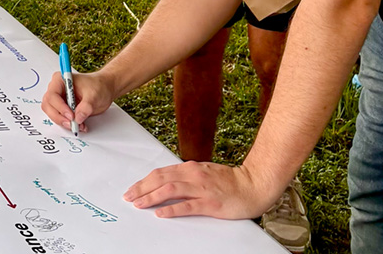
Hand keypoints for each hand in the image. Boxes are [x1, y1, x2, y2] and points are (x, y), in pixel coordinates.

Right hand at [40, 70, 113, 132]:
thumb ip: (86, 106)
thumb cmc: (98, 86)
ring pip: (52, 113)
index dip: (60, 107)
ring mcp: (59, 99)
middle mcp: (57, 89)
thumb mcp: (94, 95)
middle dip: (59, 116)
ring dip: (63, 122)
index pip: (52, 95)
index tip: (71, 116)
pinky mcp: (63, 108)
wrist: (104, 89)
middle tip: (72, 124)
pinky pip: (60, 118)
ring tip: (78, 125)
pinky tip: (79, 125)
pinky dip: (68, 123)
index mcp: (60, 80)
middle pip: (48, 105)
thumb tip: (78, 118)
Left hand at [123, 161, 279, 219]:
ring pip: (169, 190)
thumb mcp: (203, 173)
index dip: (144, 181)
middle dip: (142, 188)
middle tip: (129, 197)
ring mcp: (201, 189)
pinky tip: (161, 213)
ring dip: (151, 197)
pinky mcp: (210, 203)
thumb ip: (186, 176)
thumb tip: (167, 181)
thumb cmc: (230, 181)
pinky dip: (171, 209)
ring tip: (139, 204)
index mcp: (190, 168)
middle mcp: (193, 175)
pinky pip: (187, 206)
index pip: (160, 173)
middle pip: (160, 179)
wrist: (254, 185)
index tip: (133, 189)